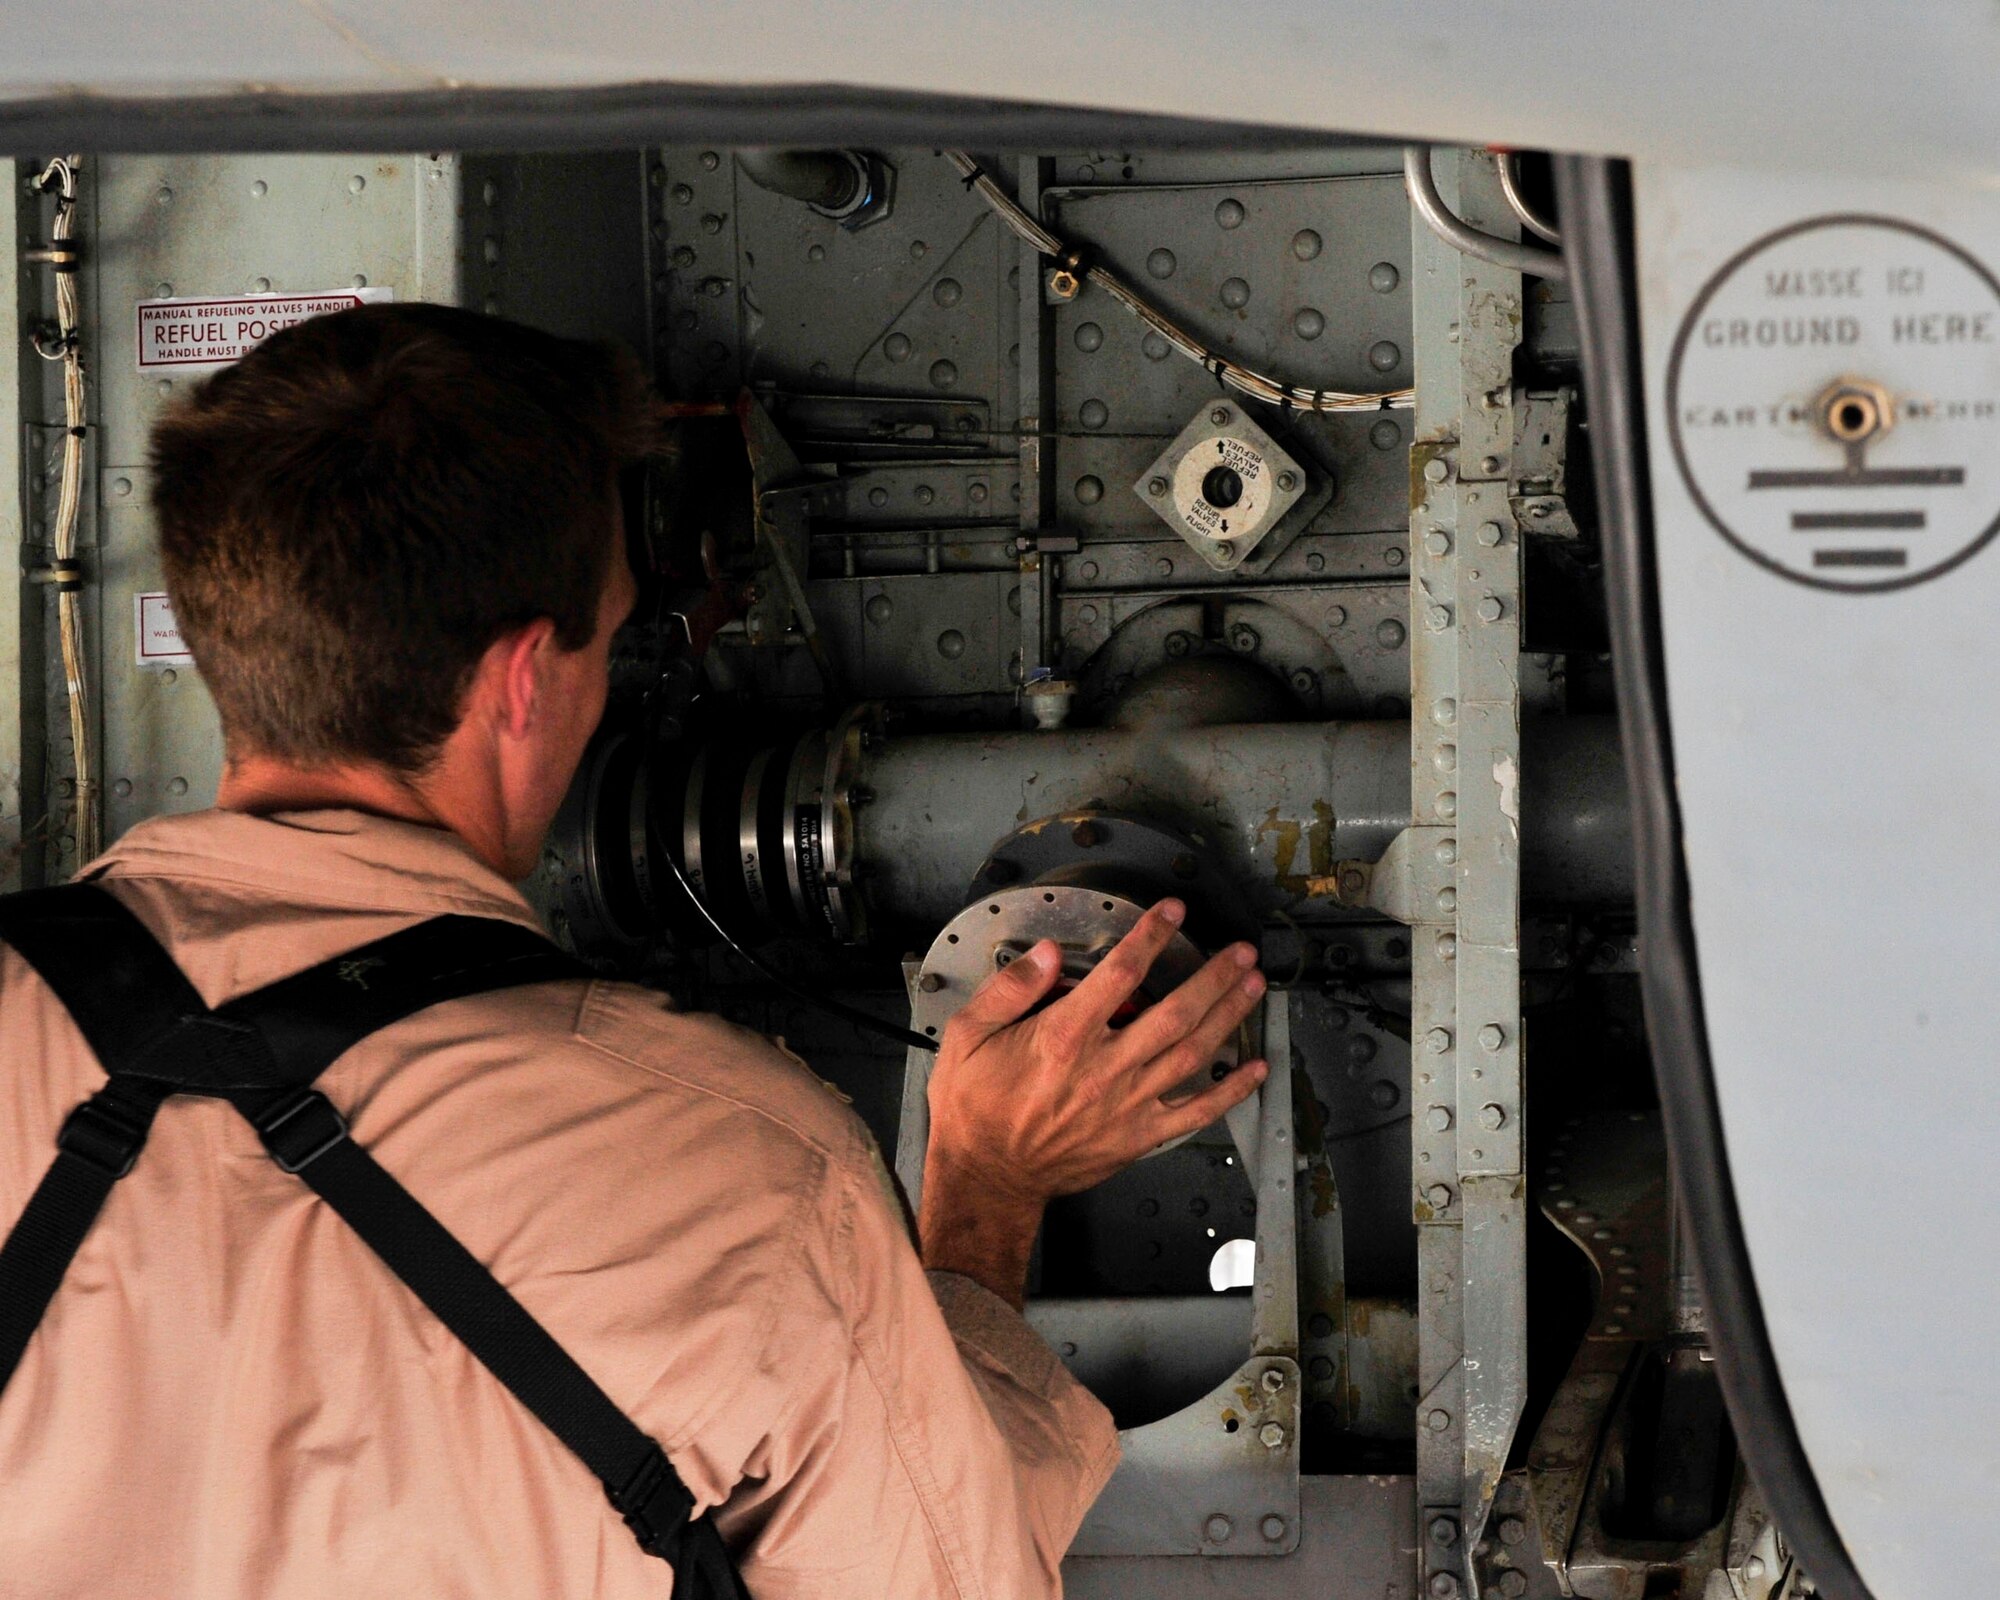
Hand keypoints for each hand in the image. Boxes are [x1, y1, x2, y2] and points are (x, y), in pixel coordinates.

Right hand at [918, 899, 1268, 1306]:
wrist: (986, 1176)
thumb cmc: (975, 1108)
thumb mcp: (969, 1035)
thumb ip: (1010, 989)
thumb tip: (1047, 952)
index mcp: (1064, 1036)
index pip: (1121, 972)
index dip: (1152, 935)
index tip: (1173, 912)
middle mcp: (1104, 1067)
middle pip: (1175, 1011)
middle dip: (1214, 976)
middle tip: (1241, 951)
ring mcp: (1127, 1103)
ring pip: (1192, 1052)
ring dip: (1228, 1017)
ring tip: (1253, 987)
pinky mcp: (1138, 1135)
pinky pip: (1195, 1112)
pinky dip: (1230, 1091)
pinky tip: (1255, 1070)